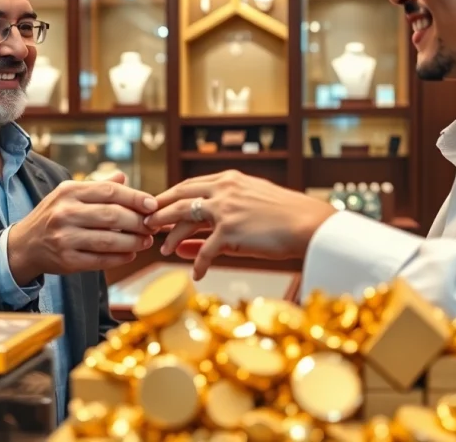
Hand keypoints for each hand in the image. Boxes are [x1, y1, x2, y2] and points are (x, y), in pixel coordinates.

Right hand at [8, 172, 157, 283]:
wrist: (24, 245)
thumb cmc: (54, 216)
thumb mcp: (69, 195)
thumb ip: (97, 187)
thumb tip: (123, 176)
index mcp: (69, 191)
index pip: (110, 191)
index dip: (135, 198)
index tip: (153, 204)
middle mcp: (65, 213)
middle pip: (112, 215)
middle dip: (138, 222)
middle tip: (152, 226)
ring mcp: (65, 238)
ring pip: (109, 240)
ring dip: (133, 242)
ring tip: (146, 241)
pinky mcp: (66, 260)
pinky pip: (101, 260)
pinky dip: (120, 258)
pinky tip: (131, 254)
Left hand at [144, 170, 335, 279]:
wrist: (308, 224)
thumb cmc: (283, 217)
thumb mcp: (250, 205)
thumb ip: (224, 214)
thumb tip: (205, 226)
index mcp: (228, 180)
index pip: (188, 185)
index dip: (169, 196)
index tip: (156, 207)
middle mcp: (223, 190)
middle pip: (179, 198)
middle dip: (159, 211)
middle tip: (146, 224)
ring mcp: (226, 209)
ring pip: (185, 220)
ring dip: (172, 236)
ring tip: (164, 250)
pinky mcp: (231, 231)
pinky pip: (206, 251)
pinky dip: (199, 264)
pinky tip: (197, 274)